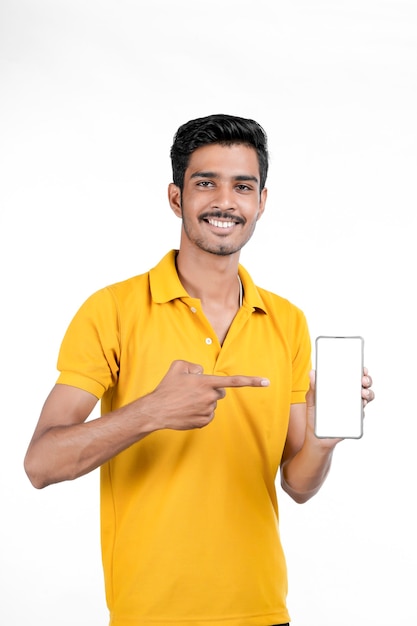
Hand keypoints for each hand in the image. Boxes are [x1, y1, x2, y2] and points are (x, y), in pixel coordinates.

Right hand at [142, 360, 269, 430]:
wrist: (156, 410)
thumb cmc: (166, 388)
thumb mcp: (178, 366)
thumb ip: (194, 365)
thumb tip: (202, 373)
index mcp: (206, 383)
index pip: (234, 381)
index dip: (251, 381)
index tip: (266, 382)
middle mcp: (210, 397)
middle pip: (219, 393)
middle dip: (211, 391)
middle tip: (193, 392)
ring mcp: (207, 411)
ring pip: (212, 404)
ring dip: (203, 402)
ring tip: (185, 402)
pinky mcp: (203, 422)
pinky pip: (208, 416)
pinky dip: (200, 413)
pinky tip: (187, 411)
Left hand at [305, 366, 374, 446]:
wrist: (317, 438)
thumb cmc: (315, 416)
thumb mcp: (311, 400)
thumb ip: (313, 388)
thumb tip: (312, 373)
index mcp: (340, 388)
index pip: (353, 376)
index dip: (360, 371)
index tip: (362, 368)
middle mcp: (349, 396)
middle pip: (363, 385)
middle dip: (367, 380)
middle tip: (363, 380)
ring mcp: (353, 408)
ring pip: (367, 397)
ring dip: (368, 393)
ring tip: (362, 393)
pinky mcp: (355, 420)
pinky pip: (362, 413)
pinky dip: (363, 408)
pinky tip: (360, 406)